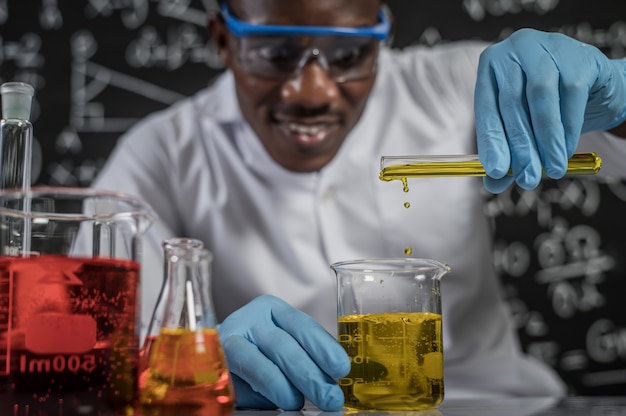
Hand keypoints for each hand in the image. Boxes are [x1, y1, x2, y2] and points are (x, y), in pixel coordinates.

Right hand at [217, 295, 349, 410]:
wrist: (211, 359)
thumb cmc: (257, 354)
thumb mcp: (282, 346)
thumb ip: (303, 356)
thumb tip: (329, 382)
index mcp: (272, 309)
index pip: (302, 325)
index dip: (323, 347)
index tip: (340, 367)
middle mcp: (251, 319)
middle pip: (285, 345)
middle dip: (310, 374)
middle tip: (329, 396)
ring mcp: (230, 339)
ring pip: (263, 362)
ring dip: (286, 386)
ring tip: (299, 402)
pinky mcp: (217, 361)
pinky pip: (243, 377)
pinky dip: (264, 389)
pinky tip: (279, 399)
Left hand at [475, 28, 625, 192]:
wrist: (593, 84)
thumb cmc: (548, 104)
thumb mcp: (523, 126)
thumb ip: (507, 152)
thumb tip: (493, 184)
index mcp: (491, 66)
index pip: (486, 108)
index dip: (491, 142)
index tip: (496, 172)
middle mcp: (514, 50)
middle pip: (511, 104)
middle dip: (520, 147)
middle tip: (527, 179)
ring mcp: (546, 48)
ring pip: (540, 97)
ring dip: (546, 140)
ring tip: (552, 170)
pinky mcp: (577, 55)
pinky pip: (571, 95)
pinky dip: (568, 127)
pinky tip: (566, 150)